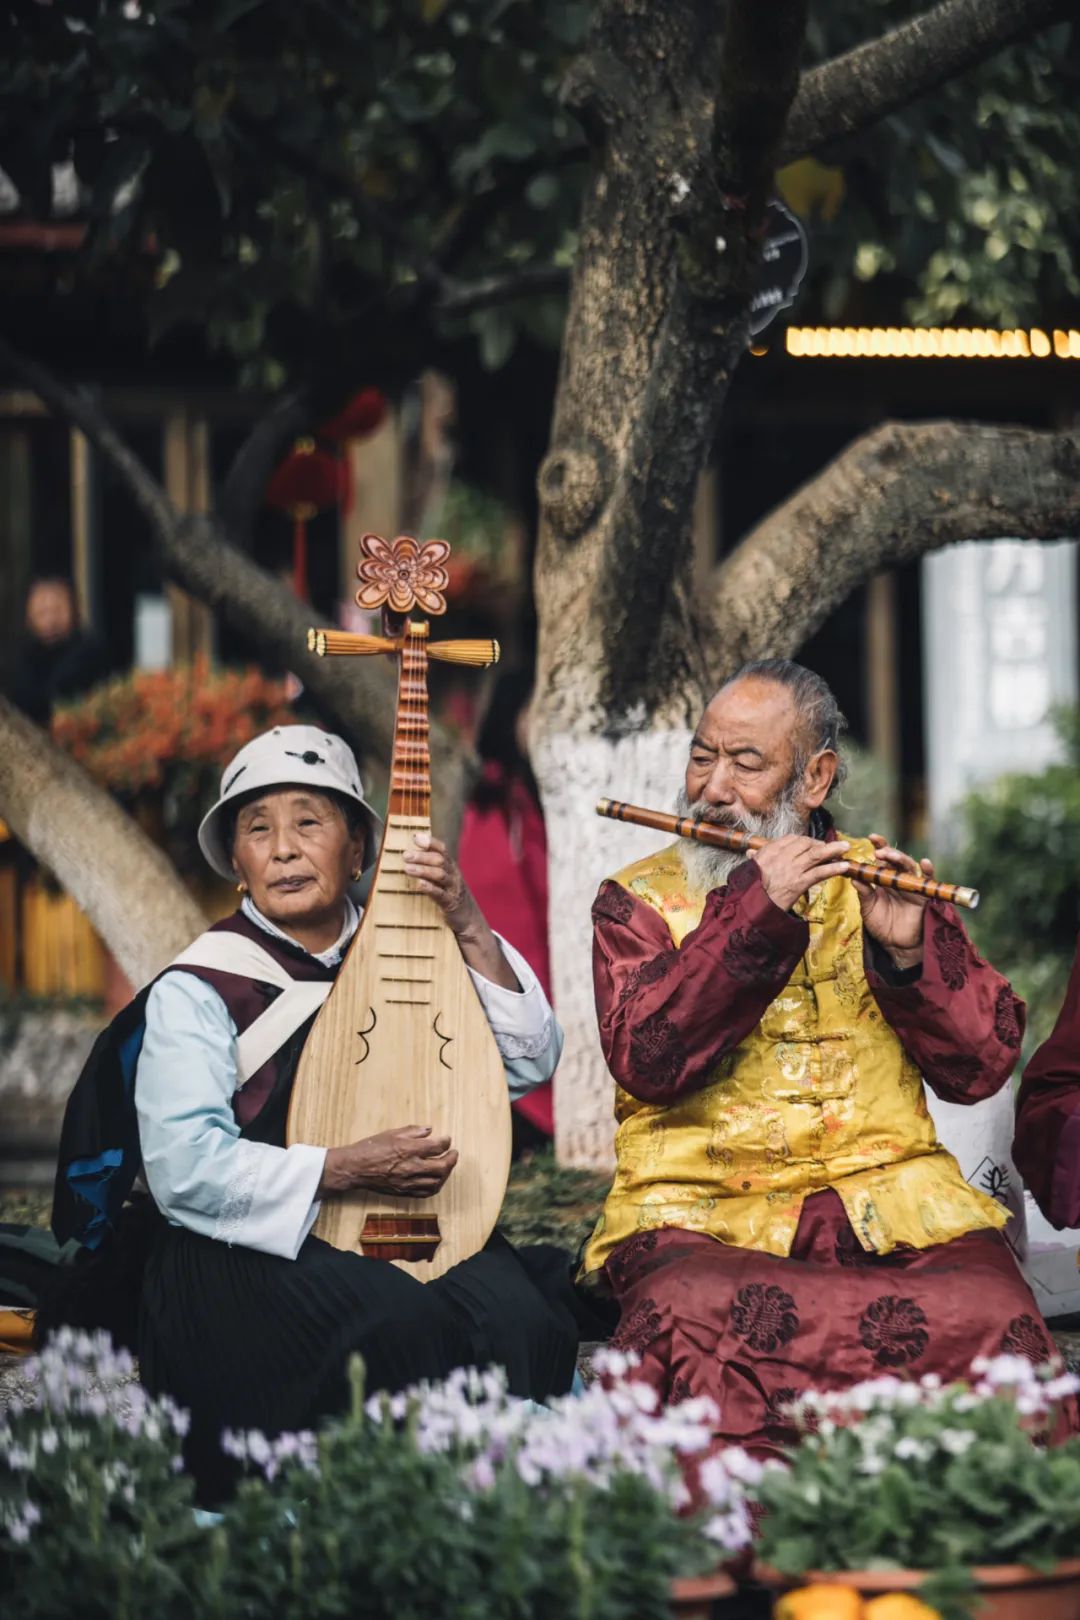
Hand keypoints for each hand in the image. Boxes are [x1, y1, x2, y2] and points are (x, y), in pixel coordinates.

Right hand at [320, 1125, 458, 1197]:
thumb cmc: (371, 1148)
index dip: (446, 1141)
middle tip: (453, 1153)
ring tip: (446, 1166)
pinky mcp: (404, 1191)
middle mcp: (411, 1167)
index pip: (438, 1146)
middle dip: (452, 1159)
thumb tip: (429, 1130)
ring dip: (446, 1174)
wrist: (355, 1168)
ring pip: (436, 1182)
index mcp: (409, 1149)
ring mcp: (408, 1182)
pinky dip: (435, 1186)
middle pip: (442, 1167)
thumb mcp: (392, 1133)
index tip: (447, 1139)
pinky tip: (436, 1180)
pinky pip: (425, 1193)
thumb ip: (413, 1131)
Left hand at [402, 831, 520, 989]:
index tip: (416, 837)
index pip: (442, 850)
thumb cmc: (451, 896)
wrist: (469, 920)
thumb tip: (411, 853)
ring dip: (423, 870)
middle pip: (439, 860)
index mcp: (452, 867)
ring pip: (440, 875)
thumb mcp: (445, 879)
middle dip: (422, 856)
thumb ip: (432, 867)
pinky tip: (419, 884)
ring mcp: (454, 889)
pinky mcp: (451, 904)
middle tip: (405, 854)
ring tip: (407, 868)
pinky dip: (430, 888)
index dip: (430, 842)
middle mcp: (454, 875)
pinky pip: (440, 894)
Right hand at [751, 834, 852, 911]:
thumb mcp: (749, 870)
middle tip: (830, 847)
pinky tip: (844, 866)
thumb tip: (751, 852)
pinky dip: (833, 868)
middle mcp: (781, 857)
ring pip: (815, 855)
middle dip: (819, 844)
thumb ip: (754, 859)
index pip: (791, 839)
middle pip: (805, 844)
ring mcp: (792, 870)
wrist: (752, 907)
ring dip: (833, 849)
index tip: (811, 843)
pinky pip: (819, 873)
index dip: (804, 840)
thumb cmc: (750, 890)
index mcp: (769, 852)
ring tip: (845, 847)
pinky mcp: (799, 883)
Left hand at [853, 834, 930, 967]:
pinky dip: (928, 871)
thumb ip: (864, 892)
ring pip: (908, 867)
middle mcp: (898, 879)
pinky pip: (929, 881)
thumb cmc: (881, 925)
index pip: (881, 860)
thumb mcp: (868, 908)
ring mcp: (911, 886)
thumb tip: (853, 876)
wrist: (896, 945)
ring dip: (900, 859)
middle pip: (895, 860)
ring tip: (889, 855)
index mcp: (883, 879)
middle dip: (887, 852)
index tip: (871, 837)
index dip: (878, 847)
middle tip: (878, 851)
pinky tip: (924, 863)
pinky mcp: (924, 896)